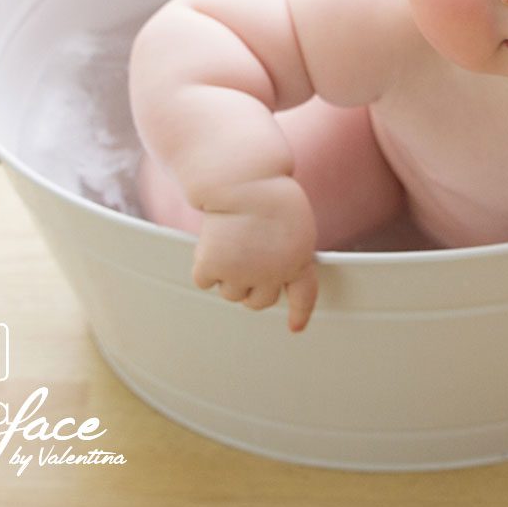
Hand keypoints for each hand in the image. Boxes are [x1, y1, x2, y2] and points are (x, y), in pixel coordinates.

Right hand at [192, 176, 318, 331]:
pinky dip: (204, 265)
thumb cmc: (267, 192)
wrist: (244, 179)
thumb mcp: (293, 225)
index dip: (299, 313)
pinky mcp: (214, 267)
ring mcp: (242, 273)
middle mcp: (273, 274)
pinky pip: (204, 280)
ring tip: (232, 240)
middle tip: (245, 255)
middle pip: (257, 302)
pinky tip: (213, 240)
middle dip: (250, 286)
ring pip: (230, 293)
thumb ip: (286, 256)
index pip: (304, 295)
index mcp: (299, 260)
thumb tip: (266, 283)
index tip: (295, 327)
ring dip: (227, 274)